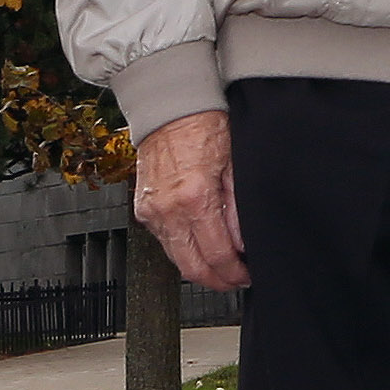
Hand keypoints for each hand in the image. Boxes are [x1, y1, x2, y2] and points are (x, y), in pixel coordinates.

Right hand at [131, 110, 249, 291]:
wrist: (170, 108)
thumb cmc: (204, 125)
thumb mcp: (234, 162)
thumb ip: (237, 206)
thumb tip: (243, 242)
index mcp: (195, 198)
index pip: (217, 254)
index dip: (234, 272)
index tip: (246, 275)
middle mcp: (168, 210)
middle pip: (192, 268)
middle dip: (216, 281)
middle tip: (235, 280)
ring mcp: (152, 211)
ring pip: (176, 258)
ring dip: (199, 268)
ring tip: (222, 265)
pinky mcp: (144, 209)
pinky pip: (164, 240)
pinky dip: (183, 248)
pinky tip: (200, 244)